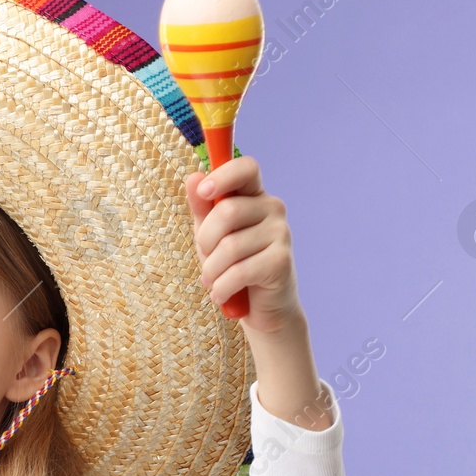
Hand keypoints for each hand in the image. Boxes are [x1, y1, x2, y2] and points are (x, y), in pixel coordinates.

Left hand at [183, 155, 305, 334]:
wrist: (260, 307)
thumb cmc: (232, 264)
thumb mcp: (210, 234)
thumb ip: (202, 207)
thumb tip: (193, 178)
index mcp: (254, 196)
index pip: (247, 168)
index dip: (223, 175)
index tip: (204, 192)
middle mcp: (273, 208)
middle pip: (227, 211)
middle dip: (205, 241)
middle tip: (205, 258)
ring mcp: (281, 234)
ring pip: (229, 246)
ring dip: (211, 271)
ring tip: (213, 280)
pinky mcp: (281, 261)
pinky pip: (239, 271)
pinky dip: (222, 287)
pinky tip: (222, 293)